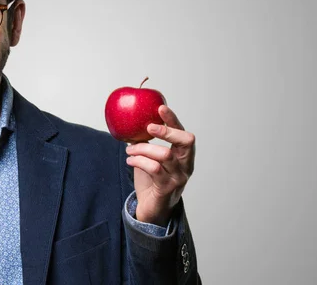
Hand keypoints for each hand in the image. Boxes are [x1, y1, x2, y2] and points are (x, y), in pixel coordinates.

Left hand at [125, 104, 195, 224]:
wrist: (151, 209)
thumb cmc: (152, 180)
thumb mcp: (150, 158)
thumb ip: (147, 143)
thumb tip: (131, 123)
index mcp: (183, 155)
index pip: (183, 133)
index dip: (173, 119)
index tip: (160, 107)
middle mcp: (185, 165)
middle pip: (186, 141)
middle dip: (167, 130)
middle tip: (148, 127)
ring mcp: (178, 177)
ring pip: (165, 155)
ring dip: (143, 148)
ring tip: (129, 149)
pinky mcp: (167, 188)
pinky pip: (154, 169)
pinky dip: (139, 160)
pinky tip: (130, 160)